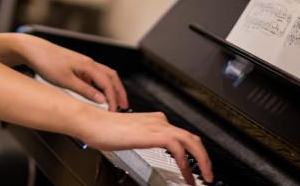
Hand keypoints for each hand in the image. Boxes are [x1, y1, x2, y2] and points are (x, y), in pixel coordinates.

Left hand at [17, 35, 127, 111]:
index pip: (108, 84)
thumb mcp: (66, 80)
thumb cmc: (47, 62)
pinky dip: (100, 85)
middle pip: (111, 77)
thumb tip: (101, 99)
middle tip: (124, 106)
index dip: (113, 98)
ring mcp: (83, 64)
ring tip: (113, 101)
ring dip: (111, 88)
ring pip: (104, 75)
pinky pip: (94, 76)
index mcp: (88, 66)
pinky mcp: (77, 66)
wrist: (34, 50)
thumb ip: (84, 90)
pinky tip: (96, 94)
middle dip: (119, 92)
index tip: (114, 111)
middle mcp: (88, 63)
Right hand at [80, 108, 213, 185]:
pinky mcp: (152, 133)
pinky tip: (185, 173)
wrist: (91, 123)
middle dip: (204, 158)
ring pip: (190, 141)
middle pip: (192, 137)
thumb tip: (147, 149)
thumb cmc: (103, 130)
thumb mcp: (129, 137)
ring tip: (203, 178)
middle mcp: (159, 121)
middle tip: (208, 175)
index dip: (193, 153)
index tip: (195, 169)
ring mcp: (156, 126)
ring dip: (201, 161)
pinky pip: (177, 147)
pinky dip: (186, 161)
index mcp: (154, 121)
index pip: (182, 136)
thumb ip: (142, 140)